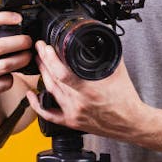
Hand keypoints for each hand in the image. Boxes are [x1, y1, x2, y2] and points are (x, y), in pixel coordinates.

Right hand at [0, 11, 32, 110]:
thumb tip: (18, 25)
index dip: (3, 17)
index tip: (18, 18)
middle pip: (1, 45)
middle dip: (20, 42)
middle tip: (29, 41)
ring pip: (7, 64)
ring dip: (22, 59)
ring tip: (28, 56)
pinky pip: (6, 81)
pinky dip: (12, 78)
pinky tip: (11, 75)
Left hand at [26, 40, 146, 138]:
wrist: (130, 122)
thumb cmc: (126, 99)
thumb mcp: (117, 70)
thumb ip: (105, 55)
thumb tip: (97, 40)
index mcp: (90, 89)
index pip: (62, 73)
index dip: (51, 59)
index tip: (46, 47)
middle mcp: (78, 102)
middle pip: (52, 79)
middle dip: (43, 60)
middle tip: (39, 48)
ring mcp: (73, 113)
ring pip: (49, 91)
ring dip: (42, 74)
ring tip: (39, 61)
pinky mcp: (71, 122)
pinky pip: (48, 114)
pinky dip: (36, 104)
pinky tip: (31, 94)